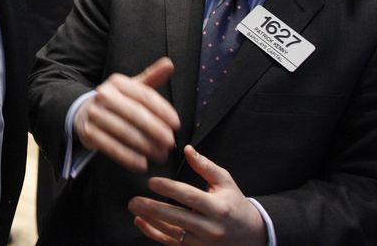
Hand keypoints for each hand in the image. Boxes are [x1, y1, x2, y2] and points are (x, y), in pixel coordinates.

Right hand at [73, 57, 179, 171]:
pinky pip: (111, 147)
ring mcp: (94, 114)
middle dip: (155, 130)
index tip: (176, 124)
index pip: (144, 95)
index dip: (162, 110)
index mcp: (117, 82)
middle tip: (170, 142)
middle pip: (135, 114)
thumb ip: (151, 77)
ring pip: (124, 132)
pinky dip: (128, 157)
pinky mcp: (88, 133)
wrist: (83, 112)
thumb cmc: (116, 101)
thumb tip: (169, 63)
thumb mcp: (132, 87)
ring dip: (145, 146)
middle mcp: (103, 95)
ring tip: (161, 155)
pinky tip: (142, 163)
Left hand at [128, 145, 267, 245]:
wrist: (251, 235)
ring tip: (134, 207)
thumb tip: (187, 150)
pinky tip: (141, 222)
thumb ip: (205, 166)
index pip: (190, 197)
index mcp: (218, 208)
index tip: (152, 182)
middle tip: (134, 200)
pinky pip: (171, 243)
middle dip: (152, 208)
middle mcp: (210, 227)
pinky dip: (154, 233)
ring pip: (172, 232)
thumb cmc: (235, 205)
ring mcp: (202, 242)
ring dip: (150, 220)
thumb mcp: (225, 182)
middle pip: (177, 217)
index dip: (169, 189)